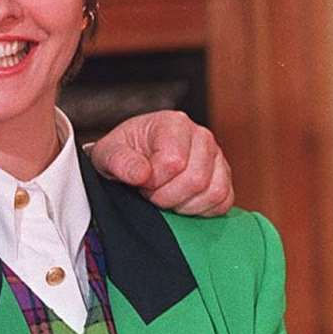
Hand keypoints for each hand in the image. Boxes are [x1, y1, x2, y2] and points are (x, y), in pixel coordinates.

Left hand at [88, 110, 233, 215]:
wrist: (133, 156)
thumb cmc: (124, 152)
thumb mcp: (109, 153)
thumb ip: (120, 162)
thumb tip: (141, 174)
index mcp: (174, 123)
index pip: (174, 163)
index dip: (153, 182)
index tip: (141, 181)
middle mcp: (201, 136)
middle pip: (196, 180)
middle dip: (167, 196)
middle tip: (150, 192)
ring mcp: (216, 156)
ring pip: (213, 192)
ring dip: (184, 205)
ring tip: (165, 195)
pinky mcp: (223, 176)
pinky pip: (223, 202)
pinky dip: (202, 210)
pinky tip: (181, 203)